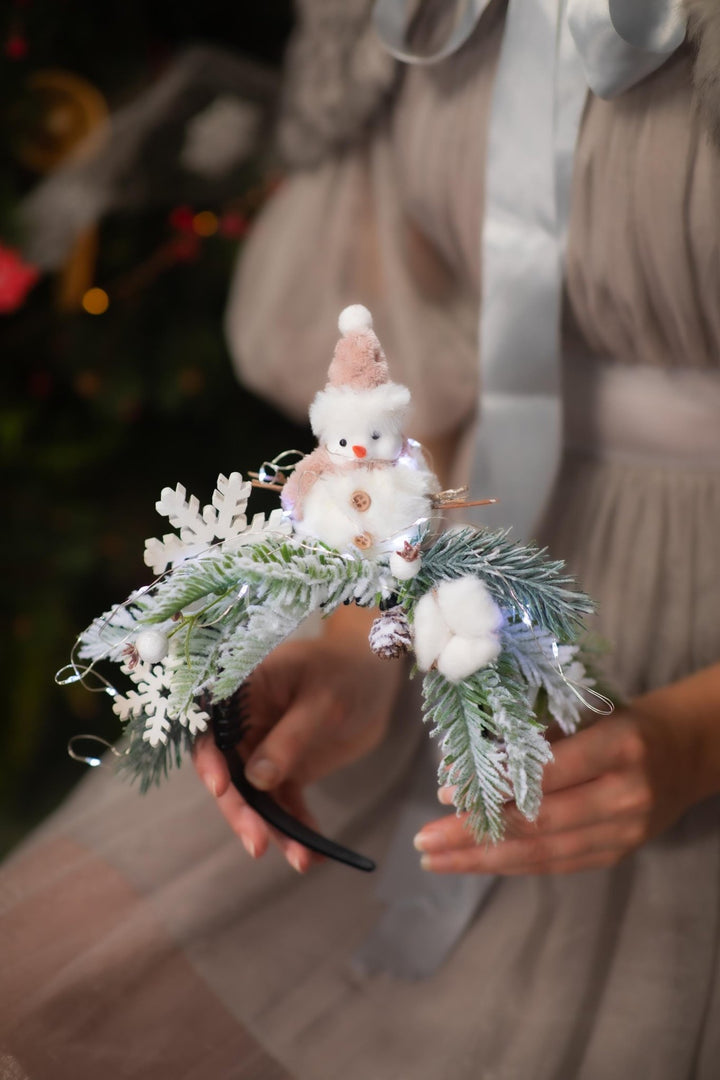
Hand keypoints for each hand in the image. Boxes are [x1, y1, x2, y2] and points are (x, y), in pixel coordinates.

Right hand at [193, 615, 403, 872]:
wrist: (377, 672)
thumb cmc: (347, 670)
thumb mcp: (322, 700)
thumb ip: (290, 737)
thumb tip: (256, 779)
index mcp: (243, 694)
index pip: (212, 730)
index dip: (210, 760)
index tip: (220, 788)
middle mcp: (246, 725)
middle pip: (230, 772)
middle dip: (242, 810)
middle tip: (257, 844)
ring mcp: (266, 749)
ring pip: (257, 796)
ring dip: (273, 829)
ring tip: (299, 860)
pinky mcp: (289, 768)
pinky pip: (286, 802)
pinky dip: (297, 826)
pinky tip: (314, 852)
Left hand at [414, 704, 708, 875]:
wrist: (683, 751)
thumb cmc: (621, 721)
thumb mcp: (585, 713)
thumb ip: (533, 738)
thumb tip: (463, 768)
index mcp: (618, 746)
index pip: (545, 773)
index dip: (494, 787)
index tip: (445, 794)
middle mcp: (625, 794)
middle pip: (538, 822)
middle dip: (474, 834)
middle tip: (424, 841)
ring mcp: (625, 831)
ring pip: (543, 852)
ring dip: (483, 859)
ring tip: (437, 860)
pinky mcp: (617, 853)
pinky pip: (556, 864)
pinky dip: (511, 863)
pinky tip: (475, 862)